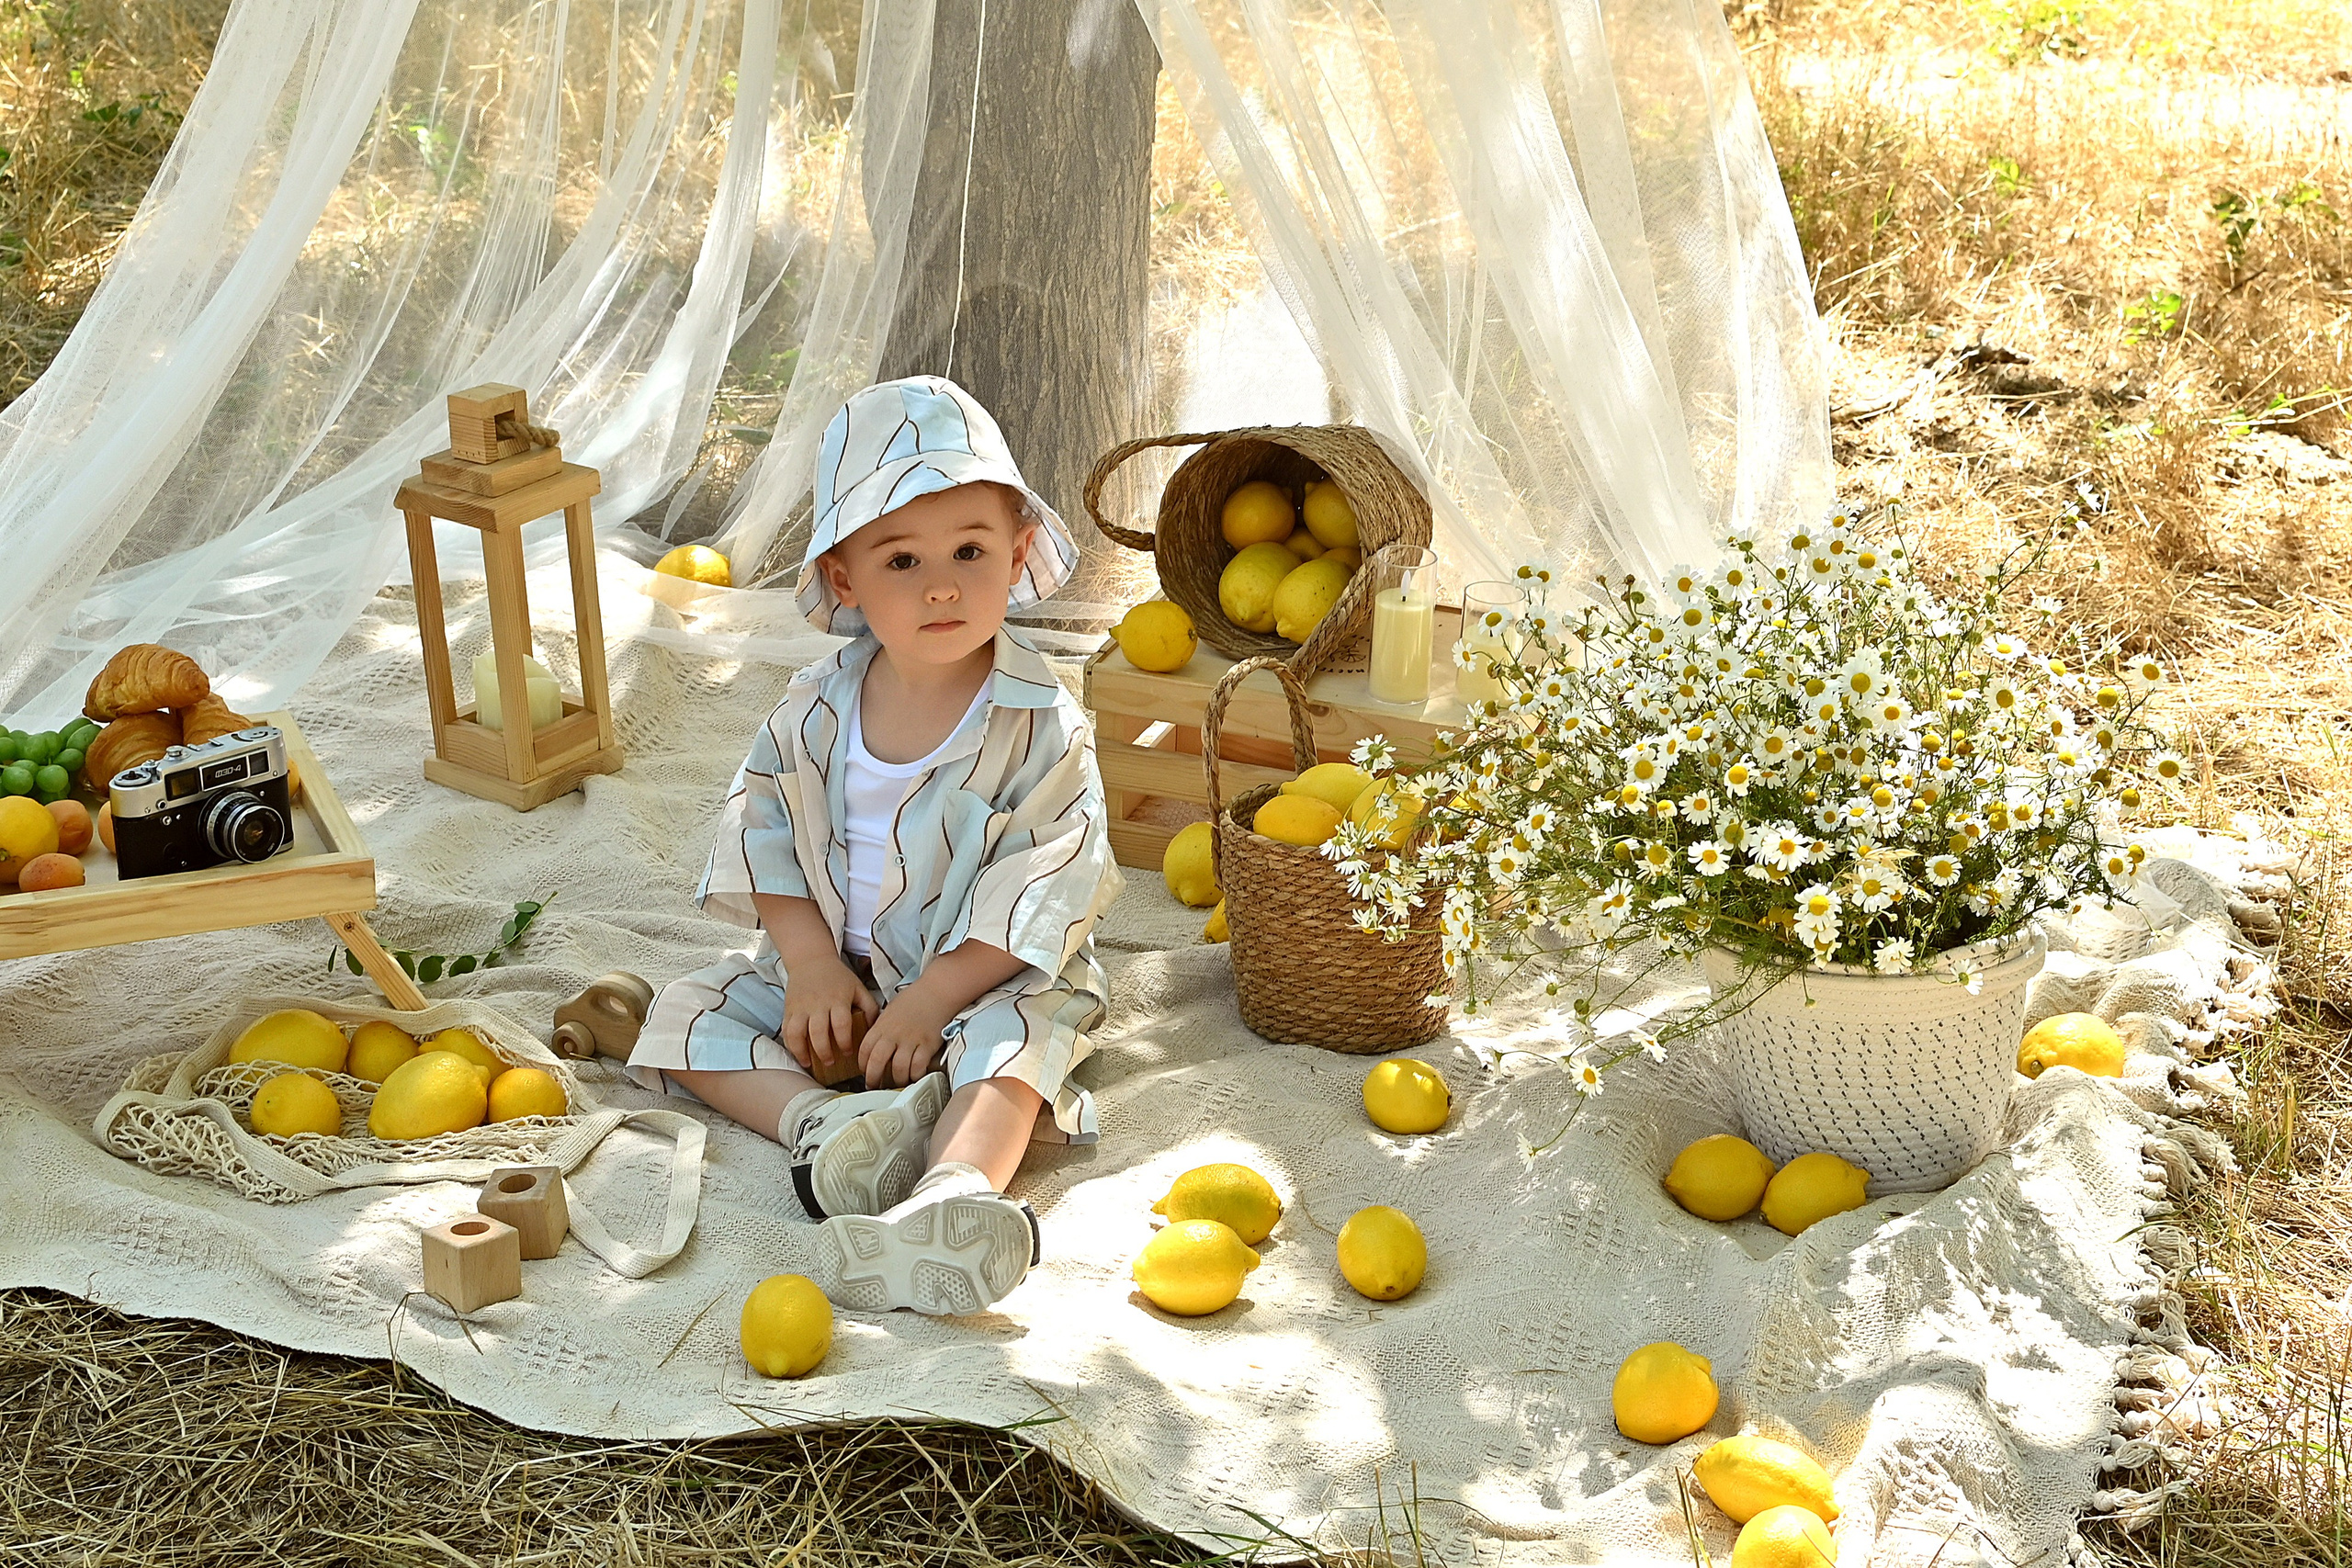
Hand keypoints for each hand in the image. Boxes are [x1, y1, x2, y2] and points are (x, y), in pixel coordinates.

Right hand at [782, 954, 876, 1082]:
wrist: (811, 959)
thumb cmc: (838, 977)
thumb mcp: (858, 988)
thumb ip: (869, 1007)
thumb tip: (875, 1029)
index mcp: (837, 1000)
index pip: (841, 1025)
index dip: (845, 1042)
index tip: (848, 1053)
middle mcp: (818, 1004)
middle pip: (818, 1033)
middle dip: (824, 1052)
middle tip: (830, 1063)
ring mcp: (800, 1007)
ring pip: (797, 1033)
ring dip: (802, 1052)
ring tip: (809, 1064)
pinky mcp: (788, 1009)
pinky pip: (786, 1030)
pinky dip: (790, 1045)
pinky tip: (797, 1053)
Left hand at [858, 986, 957, 1088]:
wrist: (937, 992)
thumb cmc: (914, 999)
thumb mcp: (889, 1011)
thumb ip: (881, 1028)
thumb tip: (874, 1044)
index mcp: (881, 1025)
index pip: (864, 1049)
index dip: (862, 1064)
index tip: (864, 1071)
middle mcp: (894, 1034)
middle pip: (877, 1062)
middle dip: (873, 1078)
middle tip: (874, 1085)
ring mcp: (911, 1041)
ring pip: (898, 1068)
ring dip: (896, 1079)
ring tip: (896, 1082)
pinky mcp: (927, 1045)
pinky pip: (918, 1067)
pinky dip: (915, 1075)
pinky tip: (914, 1076)